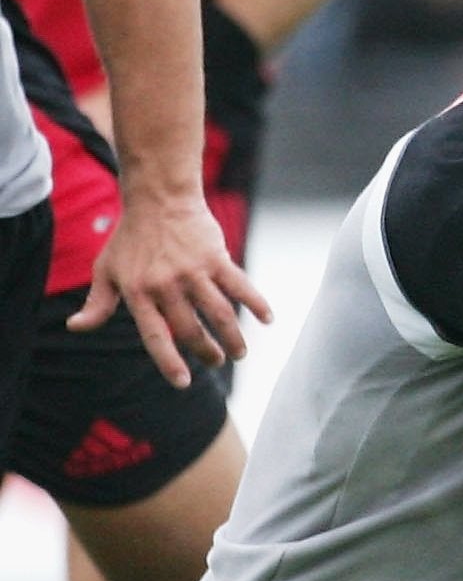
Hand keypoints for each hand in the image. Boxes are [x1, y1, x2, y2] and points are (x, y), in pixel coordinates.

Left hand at [71, 190, 272, 386]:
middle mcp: (166, 285)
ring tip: (239, 353)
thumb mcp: (106, 270)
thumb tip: (76, 327)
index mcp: (138, 292)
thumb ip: (97, 303)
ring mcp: (193, 271)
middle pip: (191, 329)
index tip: (183, 382)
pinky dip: (257, 303)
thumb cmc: (130, 239)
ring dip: (233, 337)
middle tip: (217, 360)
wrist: (158, 199)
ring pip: (219, 313)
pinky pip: (240, 285)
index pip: (154, 335)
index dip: (169, 361)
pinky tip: (268, 319)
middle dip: (207, 352)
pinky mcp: (216, 257)